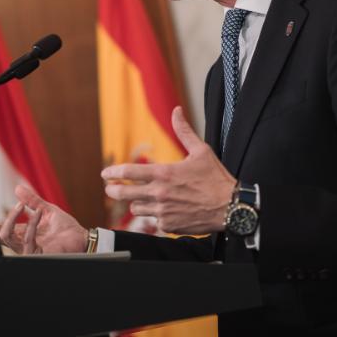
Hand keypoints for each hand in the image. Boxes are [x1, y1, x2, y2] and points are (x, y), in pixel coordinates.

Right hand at [0, 184, 88, 253]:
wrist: (81, 237)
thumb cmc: (65, 227)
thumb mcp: (46, 209)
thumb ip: (32, 201)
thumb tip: (17, 188)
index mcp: (22, 233)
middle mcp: (21, 242)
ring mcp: (28, 249)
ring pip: (6, 237)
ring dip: (10, 218)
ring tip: (20, 205)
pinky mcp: (38, 253)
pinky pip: (28, 239)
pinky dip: (32, 223)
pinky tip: (39, 211)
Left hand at [102, 106, 236, 233]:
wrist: (230, 207)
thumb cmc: (216, 179)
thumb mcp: (201, 151)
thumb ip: (183, 131)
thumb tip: (176, 111)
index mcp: (164, 173)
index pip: (129, 173)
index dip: (113, 173)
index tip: (105, 174)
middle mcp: (160, 193)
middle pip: (124, 195)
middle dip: (113, 191)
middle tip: (109, 190)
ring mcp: (163, 212)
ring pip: (137, 209)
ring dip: (137, 203)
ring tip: (144, 198)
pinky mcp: (169, 226)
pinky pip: (153, 221)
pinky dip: (156, 216)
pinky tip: (167, 210)